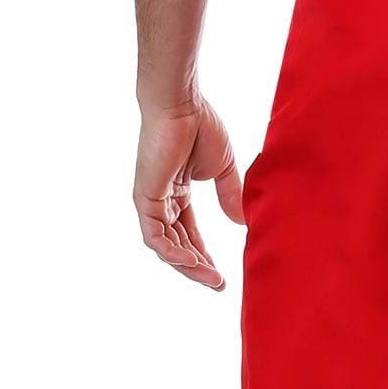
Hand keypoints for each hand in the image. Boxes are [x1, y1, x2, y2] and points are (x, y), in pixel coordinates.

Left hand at [133, 94, 243, 289]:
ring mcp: (151, 201)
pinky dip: (172, 252)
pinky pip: (155, 236)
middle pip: (178, 244)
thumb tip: (242, 221)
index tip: (222, 274)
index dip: (204, 254)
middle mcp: (162, 200)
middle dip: (198, 266)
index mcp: (177, 193)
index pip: (189, 233)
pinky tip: (192, 261)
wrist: (183, 105)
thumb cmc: (200, 126)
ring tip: (210, 278)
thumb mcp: (222, 169)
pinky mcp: (145, 198)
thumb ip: (230, 195)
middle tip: (217, 283)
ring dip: (188, 265)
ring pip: (166, 246)